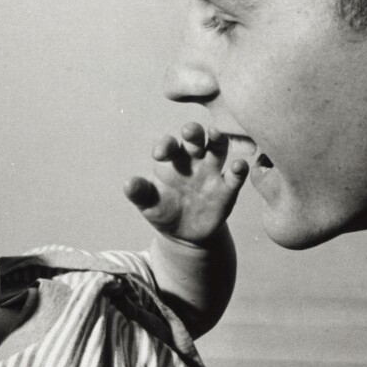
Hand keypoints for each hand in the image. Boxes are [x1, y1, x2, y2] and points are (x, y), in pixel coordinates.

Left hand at [125, 122, 247, 244]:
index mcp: (172, 161)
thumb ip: (140, 193)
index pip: (169, 145)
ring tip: (216, 134)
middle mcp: (193, 160)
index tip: (158, 154)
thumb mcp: (149, 205)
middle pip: (195, 139)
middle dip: (192, 132)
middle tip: (188, 131)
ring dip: (218, 140)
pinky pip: (235, 175)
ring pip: (218, 149)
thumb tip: (127, 183)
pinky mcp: (227, 188)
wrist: (185, 235)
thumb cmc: (164, 211)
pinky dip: (239, 169)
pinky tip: (239, 166)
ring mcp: (212, 172)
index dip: (164, 145)